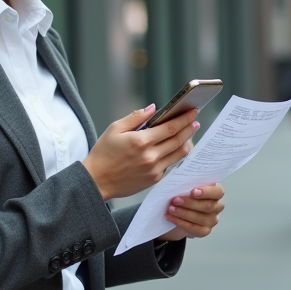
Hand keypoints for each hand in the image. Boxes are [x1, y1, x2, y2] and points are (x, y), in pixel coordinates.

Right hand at [82, 106, 199, 199]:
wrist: (96, 181)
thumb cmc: (103, 154)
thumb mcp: (114, 129)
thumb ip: (136, 117)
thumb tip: (153, 108)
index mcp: (141, 141)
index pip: (170, 127)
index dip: (184, 119)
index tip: (192, 112)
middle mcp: (150, 156)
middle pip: (179, 140)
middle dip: (190, 128)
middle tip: (195, 121)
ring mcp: (154, 169)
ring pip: (179, 154)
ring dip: (187, 142)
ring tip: (189, 134)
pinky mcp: (154, 179)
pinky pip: (170, 164)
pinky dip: (175, 155)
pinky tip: (175, 148)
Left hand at [160, 184, 224, 239]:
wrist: (178, 210)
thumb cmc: (184, 193)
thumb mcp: (185, 185)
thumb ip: (186, 181)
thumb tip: (177, 177)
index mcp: (215, 192)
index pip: (218, 192)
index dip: (207, 192)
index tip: (193, 191)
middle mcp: (217, 206)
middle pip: (208, 206)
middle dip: (190, 203)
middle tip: (175, 200)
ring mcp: (212, 220)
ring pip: (200, 218)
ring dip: (183, 213)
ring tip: (170, 209)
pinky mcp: (204, 231)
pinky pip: (194, 229)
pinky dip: (181, 222)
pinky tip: (171, 217)